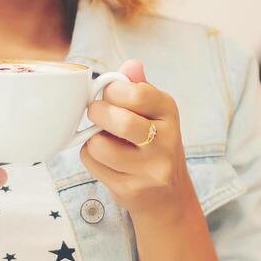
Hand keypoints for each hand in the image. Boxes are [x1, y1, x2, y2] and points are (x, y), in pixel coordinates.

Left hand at [80, 60, 195, 224]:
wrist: (168, 196)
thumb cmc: (155, 144)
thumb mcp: (155, 113)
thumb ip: (140, 87)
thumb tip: (131, 64)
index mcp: (170, 113)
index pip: (137, 93)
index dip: (113, 90)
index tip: (109, 94)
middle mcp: (166, 142)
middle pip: (119, 120)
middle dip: (97, 112)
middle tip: (96, 113)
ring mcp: (150, 169)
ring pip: (99, 145)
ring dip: (92, 139)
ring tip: (103, 139)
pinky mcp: (131, 189)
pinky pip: (93, 164)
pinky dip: (91, 157)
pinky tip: (105, 158)